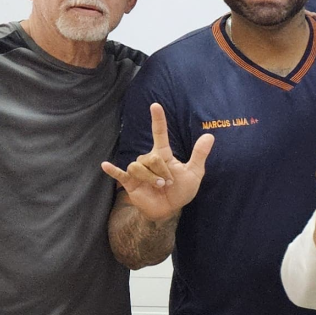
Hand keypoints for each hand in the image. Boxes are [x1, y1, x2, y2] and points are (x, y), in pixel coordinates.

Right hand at [101, 103, 212, 221]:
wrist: (169, 209)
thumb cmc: (181, 190)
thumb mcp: (194, 173)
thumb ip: (199, 155)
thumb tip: (210, 135)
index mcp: (163, 155)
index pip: (159, 133)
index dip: (158, 120)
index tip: (155, 105)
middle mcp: (149, 159)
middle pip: (152, 157)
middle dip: (163, 171)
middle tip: (169, 182)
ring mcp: (138, 171)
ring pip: (139, 167)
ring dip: (152, 178)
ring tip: (159, 186)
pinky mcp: (130, 182)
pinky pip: (120, 174)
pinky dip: (113, 170)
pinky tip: (105, 165)